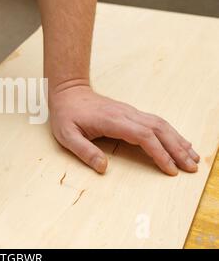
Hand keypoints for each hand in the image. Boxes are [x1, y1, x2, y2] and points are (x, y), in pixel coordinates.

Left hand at [49, 83, 199, 175]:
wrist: (68, 91)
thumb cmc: (66, 115)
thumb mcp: (67, 136)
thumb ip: (84, 152)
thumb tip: (103, 168)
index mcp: (112, 120)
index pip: (143, 136)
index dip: (159, 153)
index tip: (170, 169)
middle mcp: (126, 114)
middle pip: (159, 130)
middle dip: (177, 149)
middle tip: (192, 167)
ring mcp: (130, 111)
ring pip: (161, 124)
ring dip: (178, 140)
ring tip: (193, 157)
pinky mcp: (131, 112)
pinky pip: (156, 122)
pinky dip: (171, 133)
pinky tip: (179, 142)